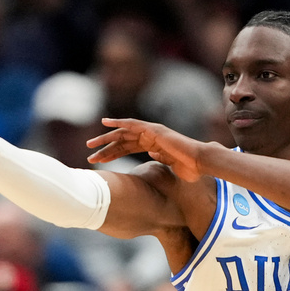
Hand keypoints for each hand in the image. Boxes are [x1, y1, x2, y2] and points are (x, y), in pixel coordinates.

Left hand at [87, 118, 208, 181]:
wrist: (199, 162)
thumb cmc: (189, 168)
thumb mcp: (170, 166)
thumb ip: (160, 160)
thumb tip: (152, 155)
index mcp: (152, 145)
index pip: (127, 149)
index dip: (112, 154)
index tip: (99, 161)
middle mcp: (149, 136)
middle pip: (121, 142)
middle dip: (104, 148)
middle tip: (90, 156)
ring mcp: (150, 132)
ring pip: (123, 134)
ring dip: (106, 139)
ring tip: (91, 144)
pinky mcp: (153, 130)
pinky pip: (132, 124)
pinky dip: (119, 122)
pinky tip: (106, 123)